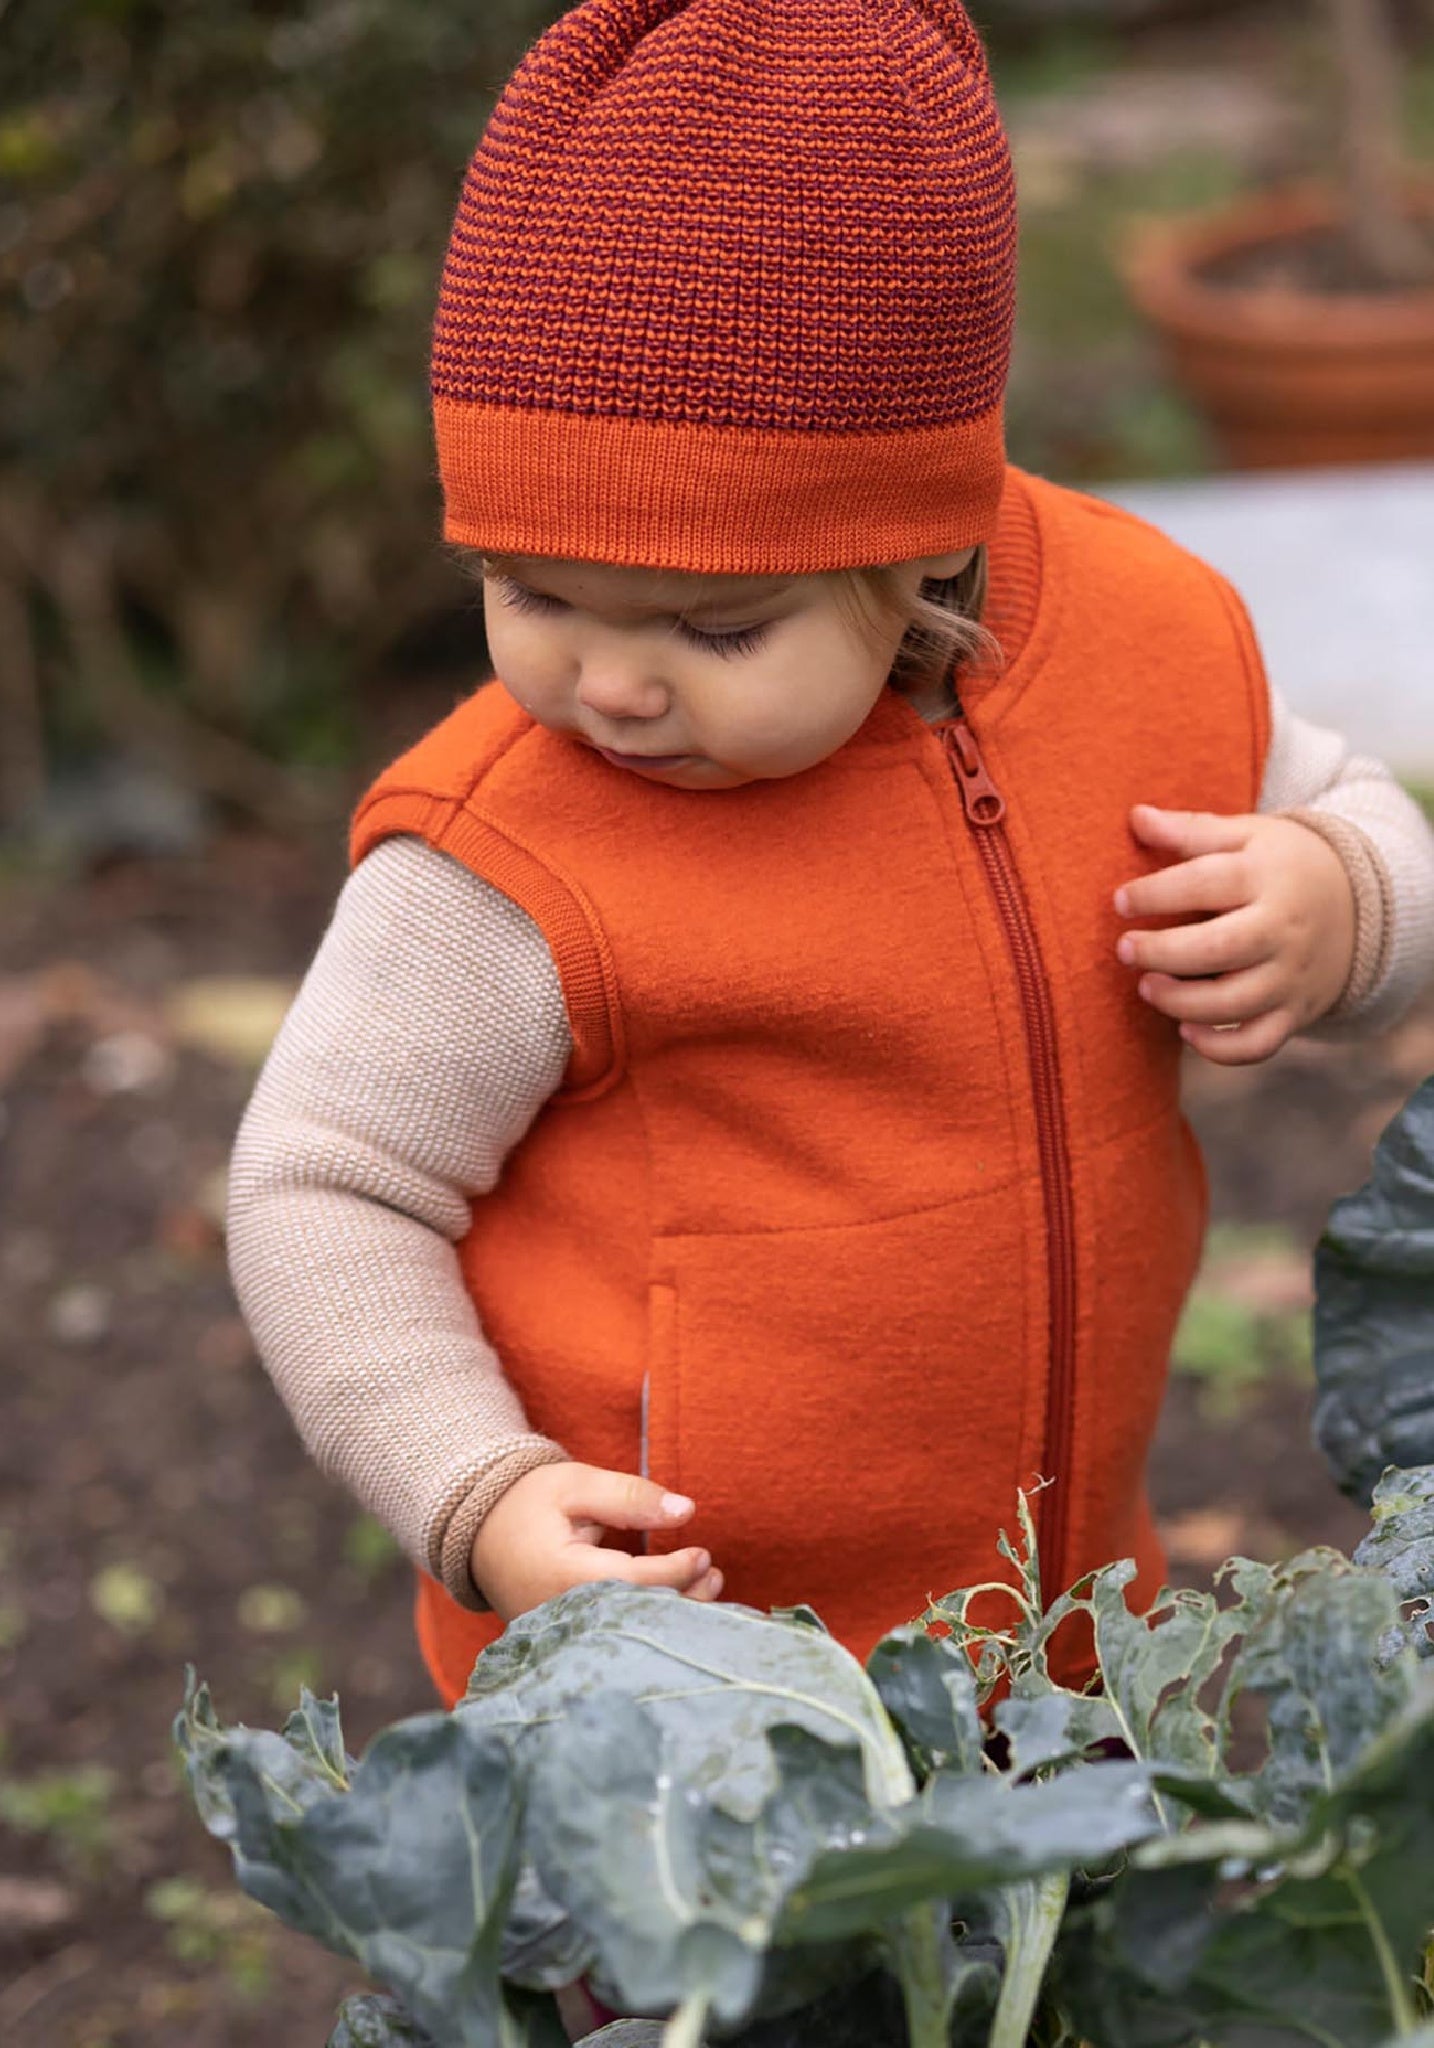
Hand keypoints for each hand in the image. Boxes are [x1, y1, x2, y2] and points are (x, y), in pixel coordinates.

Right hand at [469, 1461, 723, 1622]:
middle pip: (638, 1621)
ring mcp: (560, 1635)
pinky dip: (647, 1621)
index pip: (635, 1584)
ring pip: (628, 1634)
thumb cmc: (528, 1503)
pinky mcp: (562, 1641)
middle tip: (715, 1574)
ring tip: (707, 1585)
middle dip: (684, 1601)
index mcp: (564, 1575)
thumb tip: (687, 1510)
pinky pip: (613, 1637)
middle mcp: (562, 1616)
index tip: (703, 1553)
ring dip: (671, 1614)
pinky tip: (676, 1603)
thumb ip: (630, 1496)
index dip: (676, 1572)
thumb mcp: (576, 1485)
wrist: (477, 1533)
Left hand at [1113, 806, 1355, 1066]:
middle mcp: (1283, 929)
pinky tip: (1185, 1029)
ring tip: (1146, 988)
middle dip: (1164, 953)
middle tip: (1125, 950)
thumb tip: (1136, 816)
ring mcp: (1291, 975)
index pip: (1207, 882)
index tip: (1120, 901)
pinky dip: (1220, 1049)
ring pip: (1236, 1004)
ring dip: (1182, 1003)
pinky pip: (1258, 1044)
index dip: (1157, 893)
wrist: (1358, 903)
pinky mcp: (1294, 1012)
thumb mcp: (1247, 835)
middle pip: (1221, 949)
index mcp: (1267, 876)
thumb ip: (1192, 830)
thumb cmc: (1283, 865)